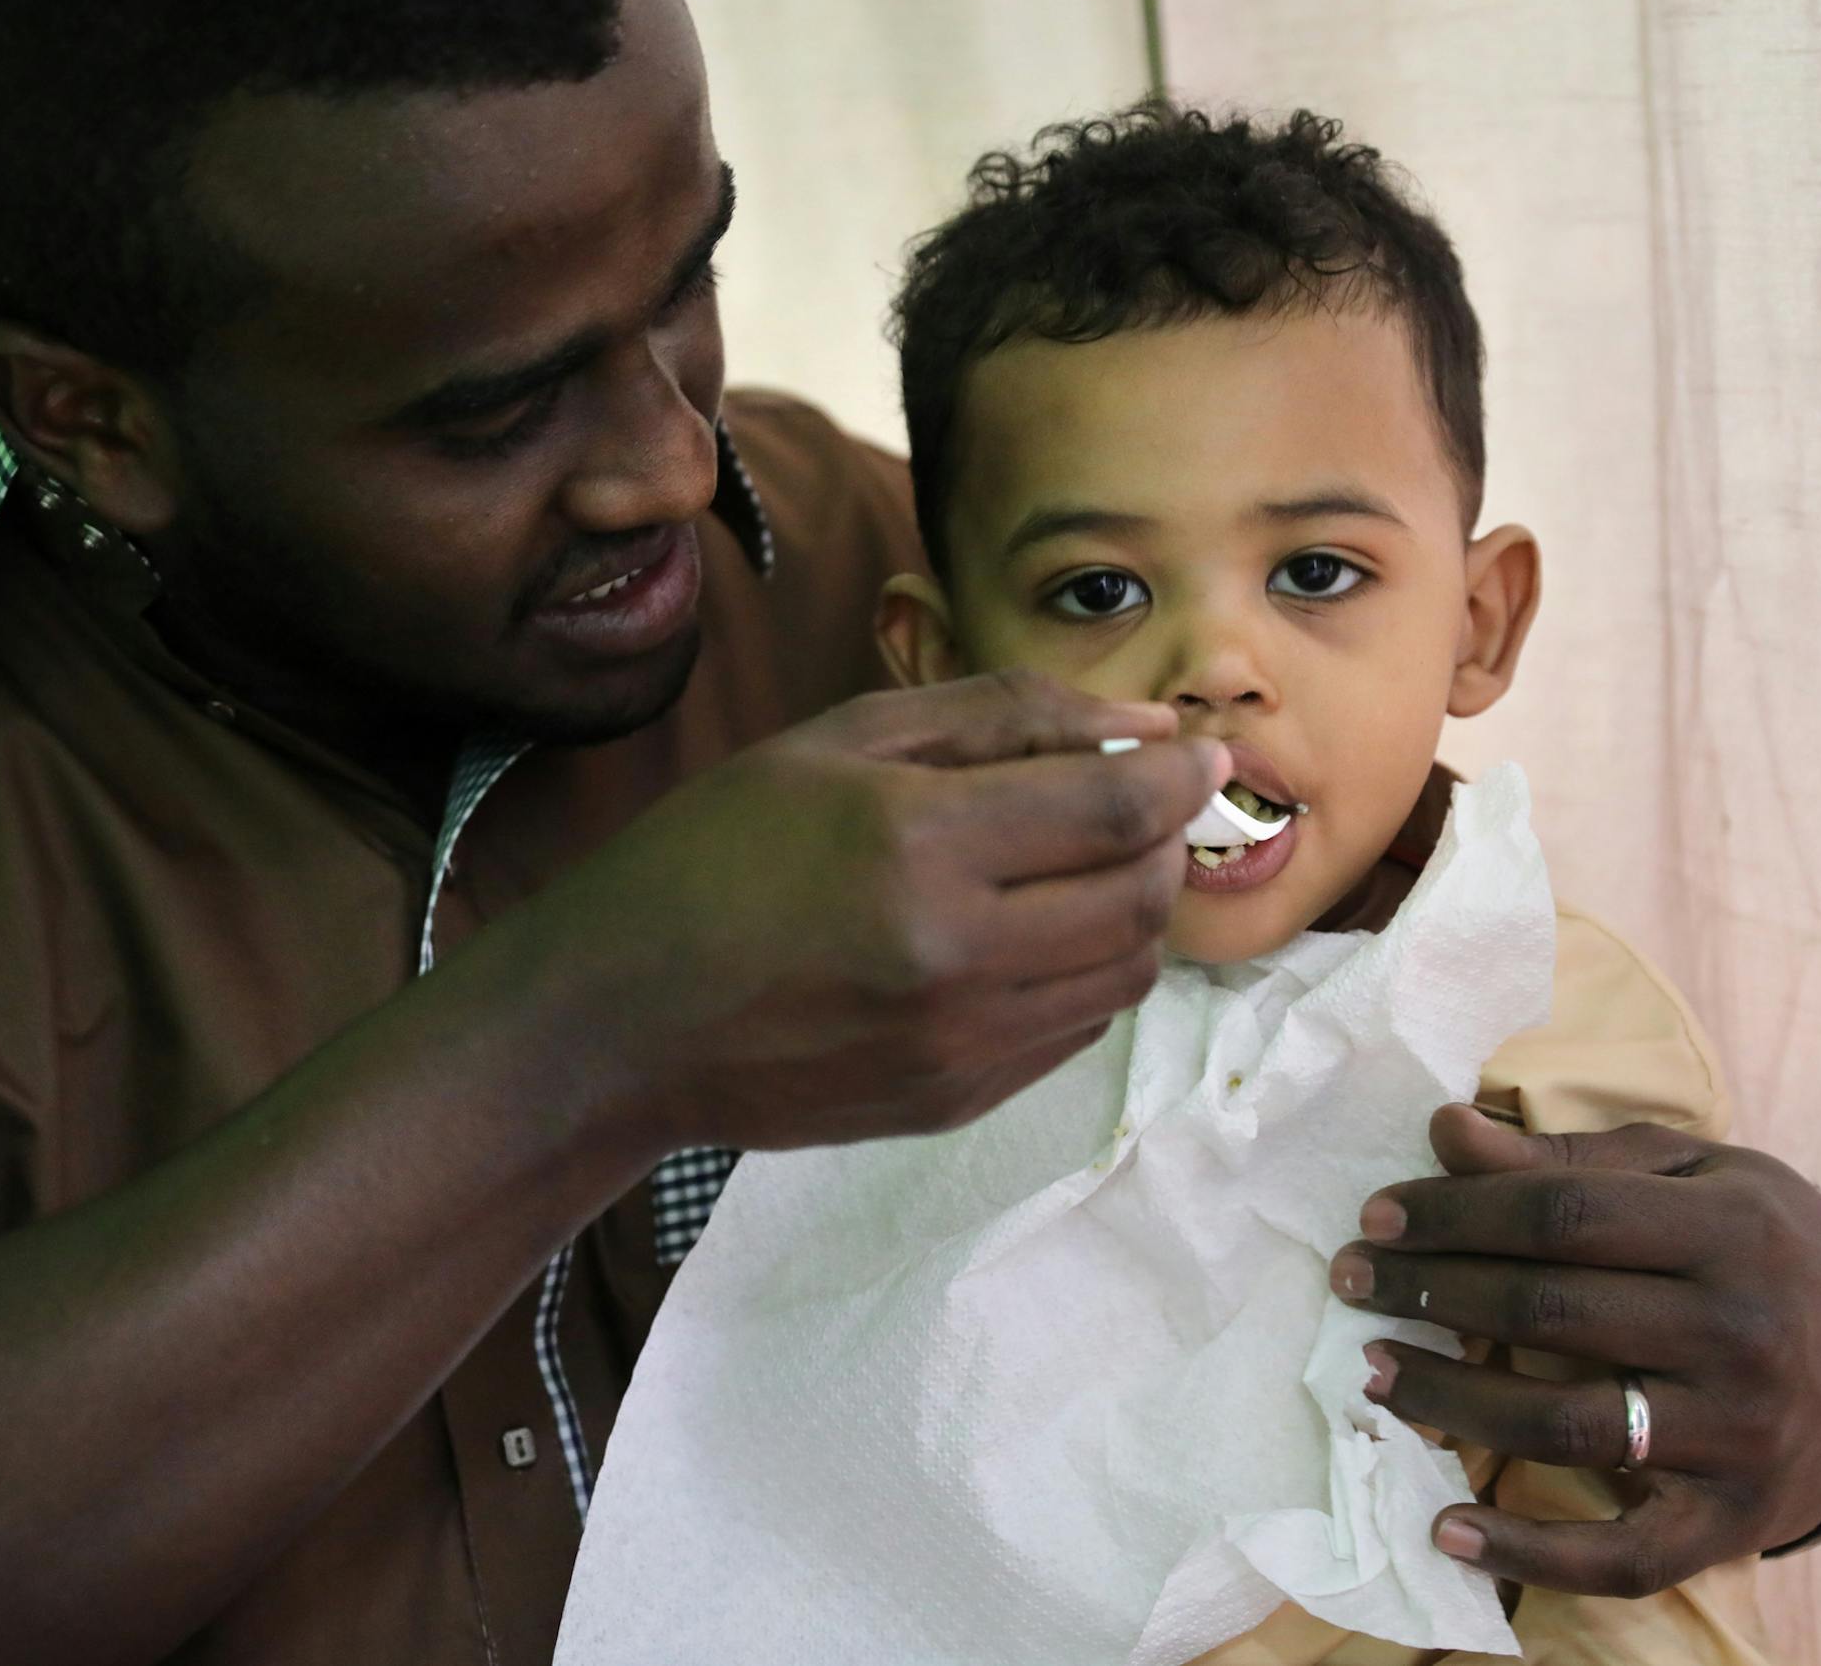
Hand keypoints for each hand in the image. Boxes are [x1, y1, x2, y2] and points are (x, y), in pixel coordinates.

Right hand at [512, 669, 1226, 1150]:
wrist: (618, 1022)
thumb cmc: (713, 856)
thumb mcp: (839, 742)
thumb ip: (1001, 717)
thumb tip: (1144, 724)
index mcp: (918, 845)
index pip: (1118, 810)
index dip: (1183, 772)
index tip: (1201, 747)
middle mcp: (954, 956)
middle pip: (1142, 896)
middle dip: (1165, 837)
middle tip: (1137, 803)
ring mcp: (959, 1044)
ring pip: (1128, 971)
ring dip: (1135, 908)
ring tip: (1082, 865)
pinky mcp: (955, 1102)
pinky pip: (1078, 1028)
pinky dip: (1087, 970)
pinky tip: (1030, 933)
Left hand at [1330, 1105, 1820, 1596]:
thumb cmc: (1759, 1235)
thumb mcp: (1686, 1170)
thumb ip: (1565, 1159)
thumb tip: (1445, 1130)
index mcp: (1730, 1230)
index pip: (1559, 1217)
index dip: (1454, 1214)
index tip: (1377, 1217)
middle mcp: (1743, 1334)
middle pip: (1550, 1314)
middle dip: (1431, 1295)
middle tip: (1352, 1283)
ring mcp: (1741, 1437)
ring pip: (1565, 1427)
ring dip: (1452, 1406)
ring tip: (1378, 1375)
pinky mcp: (1735, 1522)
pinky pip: (1623, 1555)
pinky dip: (1530, 1557)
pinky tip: (1448, 1529)